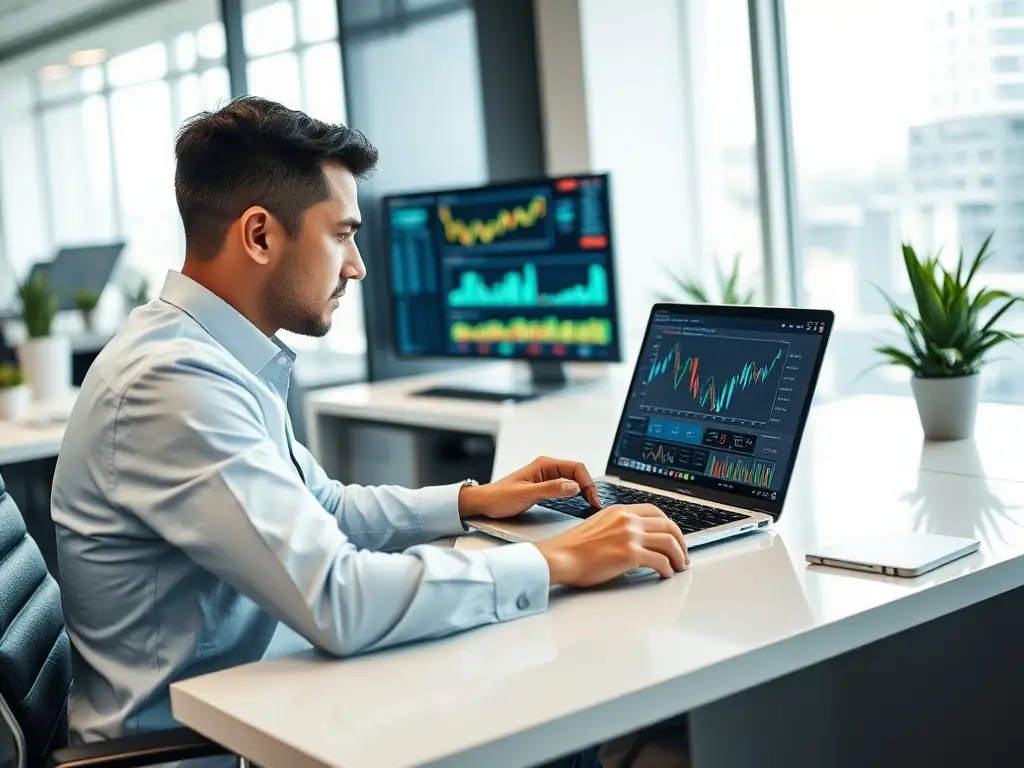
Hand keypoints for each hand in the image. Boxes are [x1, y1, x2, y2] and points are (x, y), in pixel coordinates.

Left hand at [458, 456, 600, 519]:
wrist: (485, 503)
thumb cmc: (500, 496)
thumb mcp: (527, 494)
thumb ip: (551, 489)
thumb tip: (574, 486)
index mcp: (544, 465)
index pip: (576, 468)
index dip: (588, 482)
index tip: (592, 498)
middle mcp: (547, 468)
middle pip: (577, 473)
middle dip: (589, 487)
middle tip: (594, 504)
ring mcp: (546, 477)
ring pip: (573, 480)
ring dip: (583, 490)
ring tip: (590, 504)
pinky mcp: (545, 487)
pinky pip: (566, 487)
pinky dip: (575, 494)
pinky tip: (578, 502)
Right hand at [534, 504, 688, 586]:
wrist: (560, 557)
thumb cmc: (572, 547)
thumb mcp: (598, 525)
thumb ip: (617, 526)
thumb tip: (634, 539)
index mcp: (620, 511)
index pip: (655, 512)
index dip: (669, 525)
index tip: (673, 536)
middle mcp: (627, 520)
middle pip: (668, 526)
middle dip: (680, 541)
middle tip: (682, 554)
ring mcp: (630, 536)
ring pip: (669, 542)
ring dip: (679, 556)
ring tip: (679, 566)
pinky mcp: (630, 554)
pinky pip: (660, 561)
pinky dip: (667, 569)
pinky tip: (665, 574)